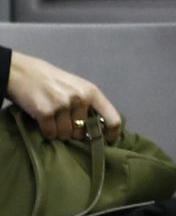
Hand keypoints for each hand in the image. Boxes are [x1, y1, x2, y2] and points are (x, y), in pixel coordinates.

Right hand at [7, 52, 122, 143]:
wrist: (23, 72)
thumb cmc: (53, 81)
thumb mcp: (78, 87)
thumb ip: (89, 105)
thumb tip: (98, 130)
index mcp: (92, 92)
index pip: (113, 119)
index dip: (111, 134)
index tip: (106, 142)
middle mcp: (80, 98)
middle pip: (82, 133)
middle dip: (74, 132)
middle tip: (63, 122)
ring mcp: (63, 105)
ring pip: (66, 135)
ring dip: (59, 132)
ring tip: (53, 119)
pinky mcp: (46, 112)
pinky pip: (51, 134)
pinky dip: (47, 132)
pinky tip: (43, 121)